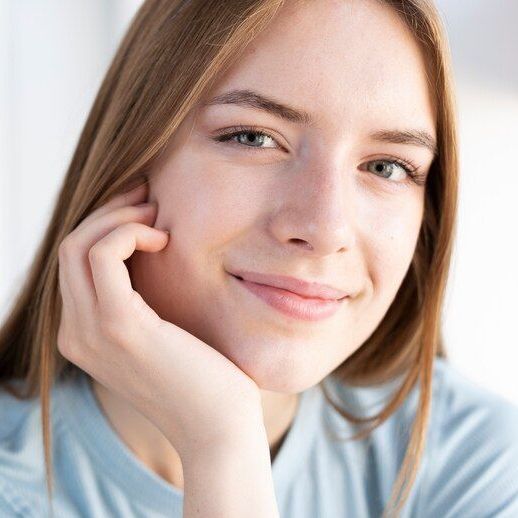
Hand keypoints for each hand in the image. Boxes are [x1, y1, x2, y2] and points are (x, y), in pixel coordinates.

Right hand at [57, 182, 263, 462]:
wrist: (218, 427)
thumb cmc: (202, 376)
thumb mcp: (163, 333)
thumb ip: (143, 301)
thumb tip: (151, 249)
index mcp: (84, 335)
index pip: (76, 265)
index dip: (106, 228)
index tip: (143, 210)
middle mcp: (75, 334)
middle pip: (71, 248)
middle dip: (109, 213)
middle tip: (148, 199)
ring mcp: (90, 332)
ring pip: (78, 245)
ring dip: (118, 217)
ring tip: (157, 216)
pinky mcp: (118, 325)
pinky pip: (103, 254)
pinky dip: (129, 233)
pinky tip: (163, 238)